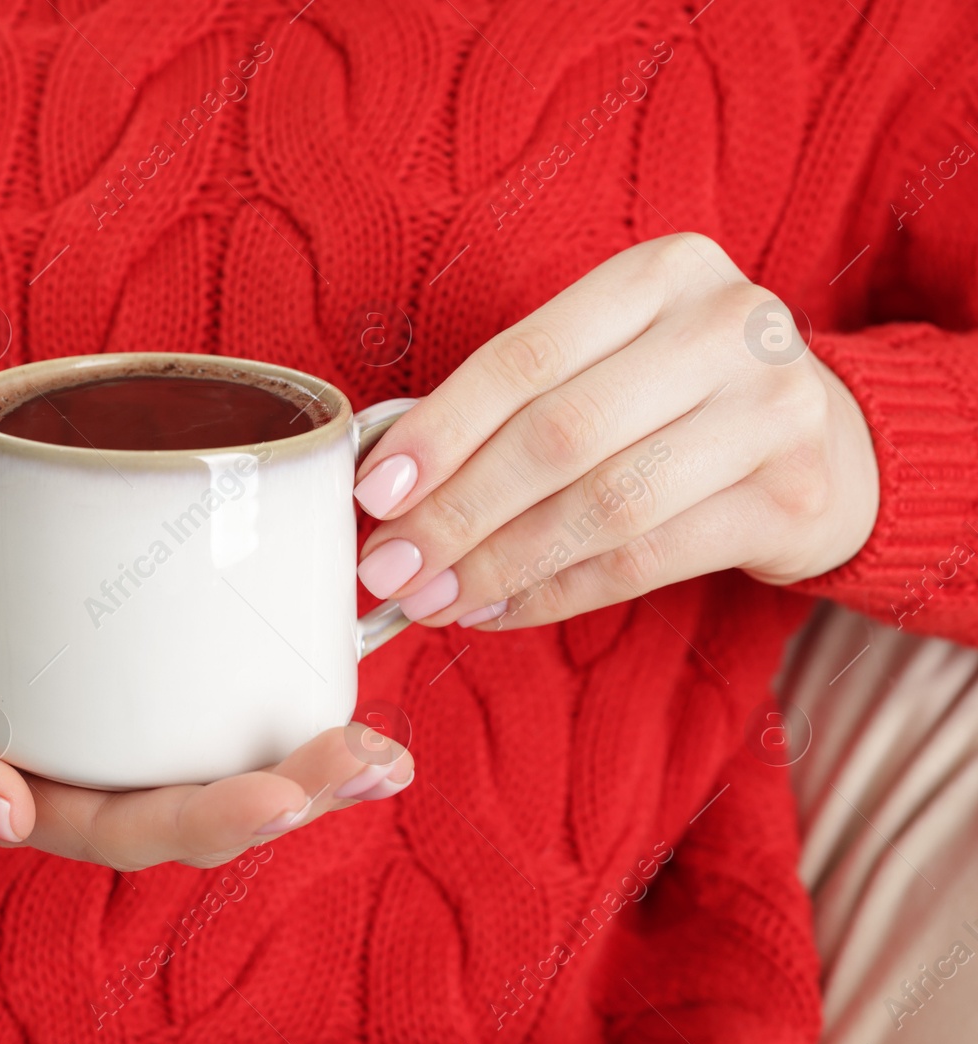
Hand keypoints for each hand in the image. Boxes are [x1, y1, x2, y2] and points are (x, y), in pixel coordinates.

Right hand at [0, 573, 413, 868]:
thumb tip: (3, 812)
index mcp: (42, 806)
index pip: (143, 831)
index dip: (216, 822)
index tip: (282, 797)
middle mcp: (96, 775)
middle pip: (211, 800)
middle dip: (299, 789)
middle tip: (374, 759)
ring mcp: (118, 723)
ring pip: (226, 751)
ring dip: (311, 751)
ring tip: (385, 742)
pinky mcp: (131, 663)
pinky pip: (208, 684)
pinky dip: (273, 679)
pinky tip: (332, 654)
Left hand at [351, 233, 878, 629]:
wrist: (831, 439)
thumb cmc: (677, 396)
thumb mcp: (610, 358)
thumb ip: (518, 400)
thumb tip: (392, 483)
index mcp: (663, 272)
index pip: (524, 356)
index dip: (439, 430)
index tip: (375, 493)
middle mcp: (727, 327)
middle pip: (559, 435)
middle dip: (457, 512)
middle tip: (389, 567)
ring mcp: (773, 411)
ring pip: (602, 506)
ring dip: (498, 564)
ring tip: (431, 598)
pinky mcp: (792, 498)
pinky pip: (645, 560)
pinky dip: (557, 593)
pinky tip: (498, 609)